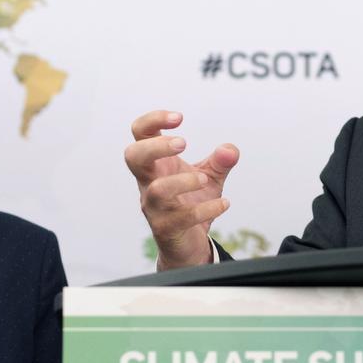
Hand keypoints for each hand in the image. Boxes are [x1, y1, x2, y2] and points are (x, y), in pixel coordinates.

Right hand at [124, 110, 238, 268]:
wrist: (189, 244)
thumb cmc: (192, 203)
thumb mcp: (209, 177)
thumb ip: (221, 162)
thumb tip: (230, 150)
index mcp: (156, 165)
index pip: (140, 135)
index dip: (153, 121)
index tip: (180, 117)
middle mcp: (149, 183)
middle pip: (133, 157)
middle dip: (156, 146)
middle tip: (184, 143)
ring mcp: (155, 207)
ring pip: (155, 190)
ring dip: (182, 181)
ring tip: (204, 179)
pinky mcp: (167, 229)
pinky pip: (181, 217)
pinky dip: (206, 208)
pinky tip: (225, 204)